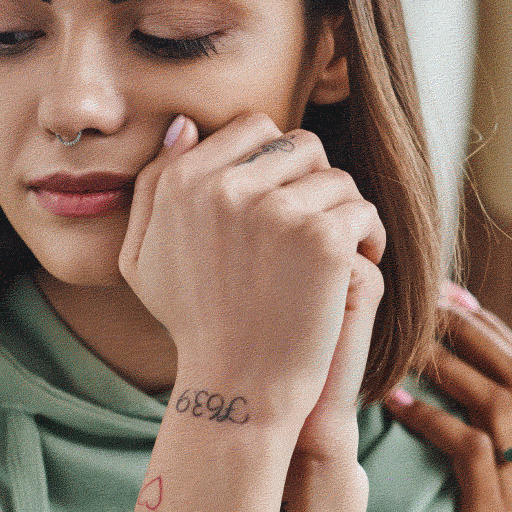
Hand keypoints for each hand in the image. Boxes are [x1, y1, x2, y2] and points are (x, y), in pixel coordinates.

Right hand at [121, 113, 384, 427]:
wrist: (238, 385)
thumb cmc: (195, 325)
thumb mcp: (143, 258)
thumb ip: (154, 185)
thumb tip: (186, 126)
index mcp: (181, 181)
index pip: (251, 127)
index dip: (277, 159)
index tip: (287, 200)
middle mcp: (225, 186)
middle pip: (299, 144)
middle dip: (314, 179)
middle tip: (318, 221)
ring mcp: (276, 210)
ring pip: (336, 177)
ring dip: (342, 210)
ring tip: (338, 248)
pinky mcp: (322, 237)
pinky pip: (362, 210)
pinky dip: (368, 236)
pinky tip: (360, 262)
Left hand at [383, 284, 511, 511]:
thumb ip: (489, 491)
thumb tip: (452, 458)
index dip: (493, 335)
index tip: (455, 301)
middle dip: (478, 326)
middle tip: (432, 291)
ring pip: (501, 397)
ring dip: (454, 358)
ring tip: (408, 330)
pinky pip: (469, 449)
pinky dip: (433, 417)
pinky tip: (395, 400)